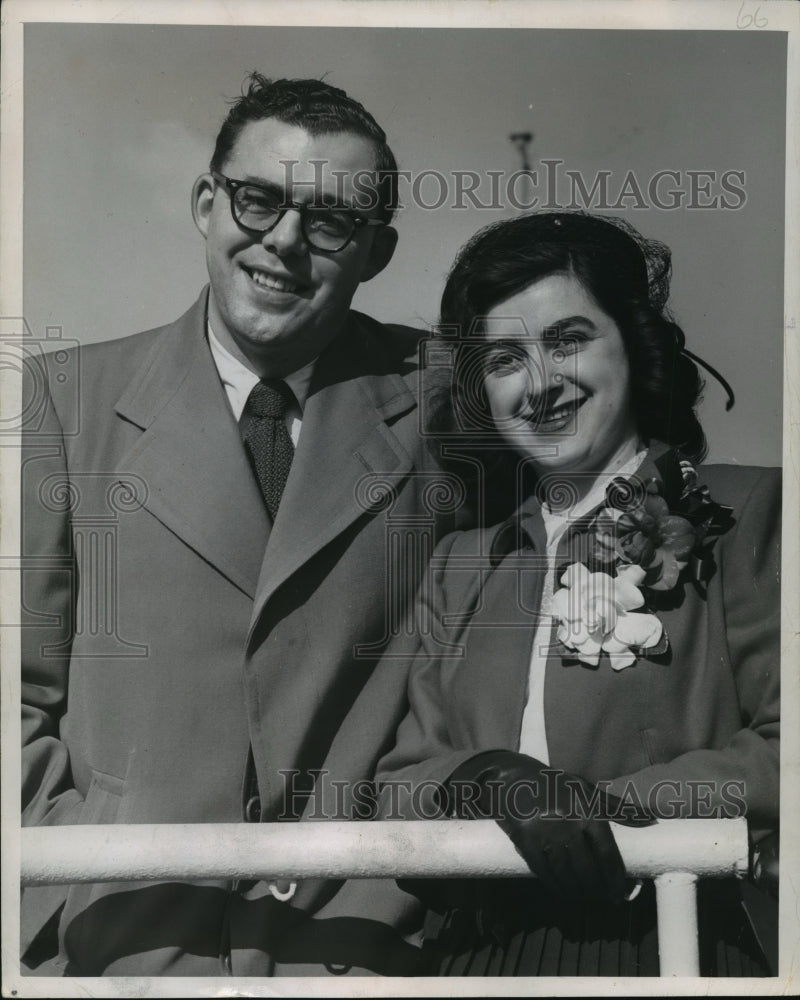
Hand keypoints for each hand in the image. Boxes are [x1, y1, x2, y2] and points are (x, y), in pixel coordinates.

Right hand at [447, 750, 652, 903]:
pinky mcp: (526, 841)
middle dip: (597, 889)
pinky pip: (544, 872)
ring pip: (567, 874)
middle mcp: (568, 824)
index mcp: (587, 810)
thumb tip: (651, 819)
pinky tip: (563, 892)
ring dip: (578, 892)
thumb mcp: (584, 789)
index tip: (619, 894)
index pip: (607, 853)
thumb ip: (616, 807)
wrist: (510, 777)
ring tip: (585, 898)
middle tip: (602, 899)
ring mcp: (546, 834)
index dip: (615, 879)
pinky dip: (556, 887)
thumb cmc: (553, 784)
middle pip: (588, 869)